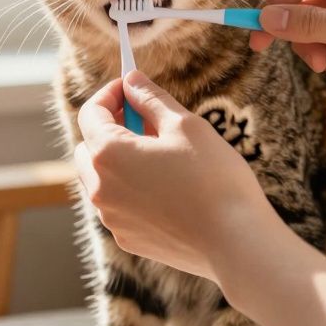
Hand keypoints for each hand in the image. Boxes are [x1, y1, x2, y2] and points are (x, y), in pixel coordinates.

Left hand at [72, 70, 283, 284]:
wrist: (236, 244)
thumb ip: (151, 98)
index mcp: (108, 154)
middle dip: (111, 129)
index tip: (130, 87)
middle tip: (147, 121)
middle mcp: (99, 188)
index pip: (91, 113)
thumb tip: (131, 80)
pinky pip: (117, 206)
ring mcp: (111, 218)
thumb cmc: (214, 180)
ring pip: (100, 179)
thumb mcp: (185, 125)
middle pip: (88, 147)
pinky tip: (167, 189)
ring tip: (161, 156)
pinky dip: (131, 191)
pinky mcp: (127, 239)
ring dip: (119, 161)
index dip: (110, 94)